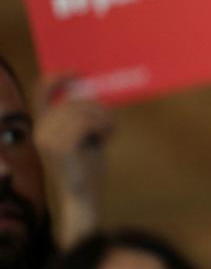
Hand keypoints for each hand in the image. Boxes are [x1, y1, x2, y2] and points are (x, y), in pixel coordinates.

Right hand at [33, 75, 114, 246]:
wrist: (83, 195)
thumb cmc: (86, 165)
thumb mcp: (83, 134)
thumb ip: (82, 114)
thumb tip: (93, 91)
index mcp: (44, 123)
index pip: (41, 90)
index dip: (58, 77)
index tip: (78, 73)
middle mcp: (41, 128)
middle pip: (74, 100)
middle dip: (99, 108)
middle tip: (111, 123)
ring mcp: (48, 137)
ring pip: (83, 110)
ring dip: (104, 118)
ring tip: (109, 132)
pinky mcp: (60, 145)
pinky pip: (88, 122)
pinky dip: (103, 126)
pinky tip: (106, 138)